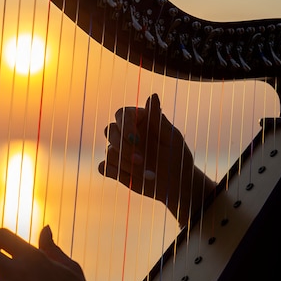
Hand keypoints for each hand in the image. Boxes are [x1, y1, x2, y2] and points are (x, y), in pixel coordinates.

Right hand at [98, 94, 209, 222]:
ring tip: (148, 175)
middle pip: (110, 131)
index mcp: (140, 120)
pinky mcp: (115, 168)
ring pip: (109, 151)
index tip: (137, 141)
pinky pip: (103, 167)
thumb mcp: (171, 138)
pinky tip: (129, 177)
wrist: (176, 185)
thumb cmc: (177, 157)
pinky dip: (113, 172)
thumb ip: (158, 119)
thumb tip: (152, 96)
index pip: (122, 114)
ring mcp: (119, 151)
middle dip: (123, 147)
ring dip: (126, 164)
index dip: (125, 127)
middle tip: (141, 161)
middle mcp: (127, 134)